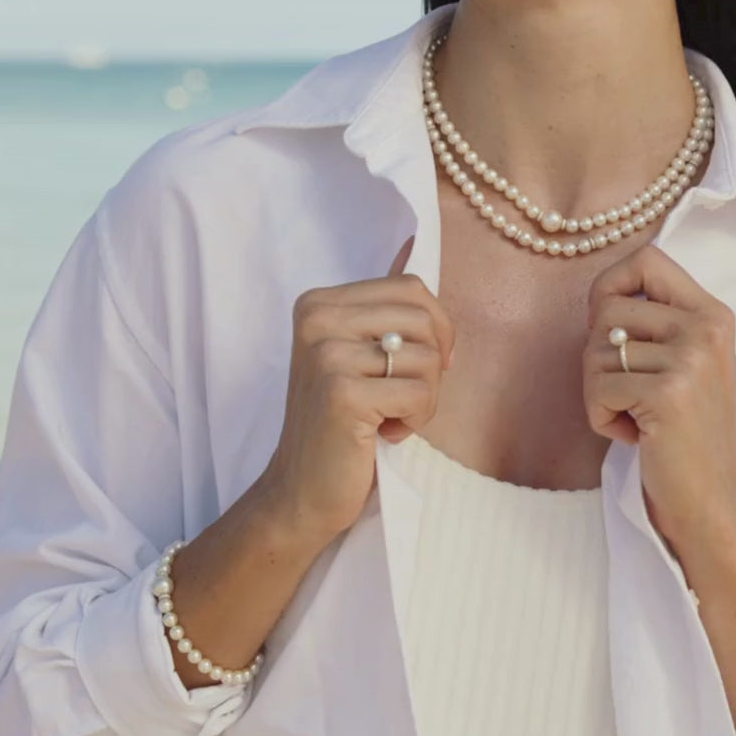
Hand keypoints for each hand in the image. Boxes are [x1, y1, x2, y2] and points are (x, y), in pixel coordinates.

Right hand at [258, 236, 454, 544]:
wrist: (300, 493)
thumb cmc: (341, 424)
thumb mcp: (358, 354)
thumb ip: (384, 307)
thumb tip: (413, 242)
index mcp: (319, 302)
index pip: (411, 287)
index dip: (435, 328)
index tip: (420, 366)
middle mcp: (317, 318)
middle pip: (424, 318)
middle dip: (433, 365)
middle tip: (403, 398)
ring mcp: (326, 354)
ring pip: (427, 358)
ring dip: (424, 398)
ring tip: (389, 417)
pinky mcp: (341, 392)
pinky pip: (420, 394)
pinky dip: (417, 420)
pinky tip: (384, 434)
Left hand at [583, 243, 735, 552]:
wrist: (712, 504)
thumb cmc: (685, 436)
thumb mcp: (687, 364)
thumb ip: (658, 323)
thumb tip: (601, 294)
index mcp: (713, 313)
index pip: (647, 258)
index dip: (610, 283)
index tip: (606, 324)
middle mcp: (707, 327)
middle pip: (608, 308)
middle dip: (597, 356)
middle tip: (625, 393)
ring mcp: (691, 358)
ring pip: (596, 350)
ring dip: (598, 392)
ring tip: (635, 418)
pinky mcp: (668, 393)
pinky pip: (598, 388)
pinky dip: (601, 418)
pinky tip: (635, 436)